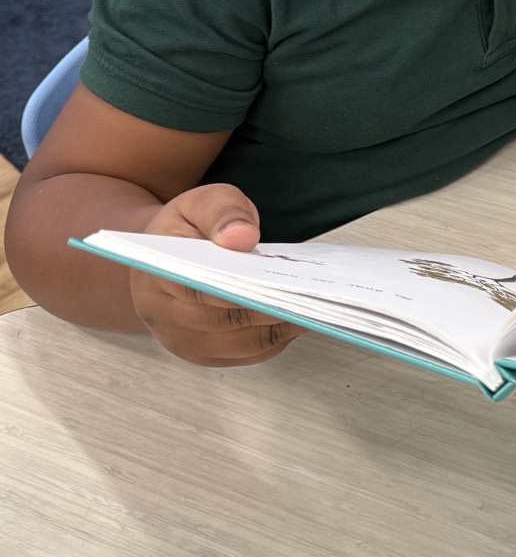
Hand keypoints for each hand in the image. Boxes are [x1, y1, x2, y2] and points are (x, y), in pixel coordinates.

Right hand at [131, 184, 301, 366]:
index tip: (280, 278)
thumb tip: (243, 237)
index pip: (202, 288)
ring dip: (281, 326)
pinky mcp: (206, 354)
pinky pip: (250, 353)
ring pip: (243, 344)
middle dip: (271, 307)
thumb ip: (222, 212)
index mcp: (159, 276)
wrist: (164, 258)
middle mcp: (166, 318)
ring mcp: (185, 342)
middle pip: (227, 321)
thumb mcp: (200, 202)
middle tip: (311, 292)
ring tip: (315, 303)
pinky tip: (301, 315)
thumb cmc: (184, 229)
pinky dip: (278, 336)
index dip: (243, 287)